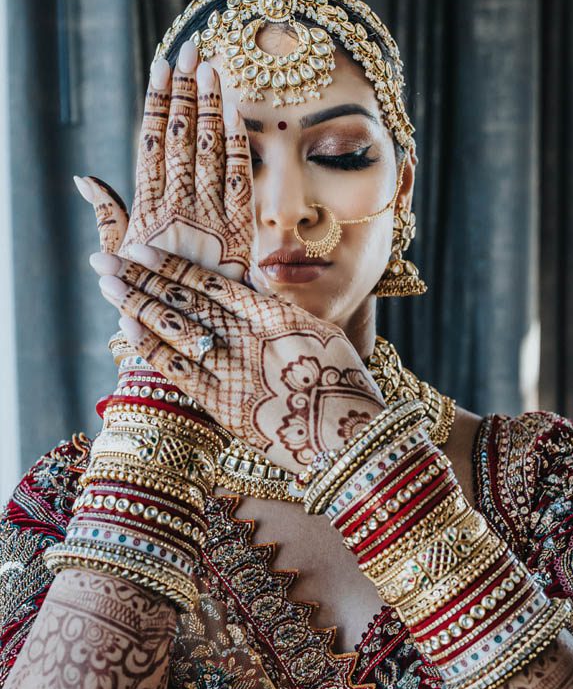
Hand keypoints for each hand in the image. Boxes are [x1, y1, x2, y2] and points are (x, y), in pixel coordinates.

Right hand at [75, 42, 255, 280]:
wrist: (189, 341)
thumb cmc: (148, 300)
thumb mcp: (119, 260)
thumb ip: (107, 216)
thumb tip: (85, 179)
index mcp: (146, 213)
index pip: (152, 145)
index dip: (158, 103)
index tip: (162, 67)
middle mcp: (178, 211)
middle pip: (182, 139)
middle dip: (187, 92)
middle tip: (192, 50)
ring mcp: (210, 220)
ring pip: (210, 153)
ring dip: (211, 108)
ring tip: (212, 68)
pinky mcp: (239, 234)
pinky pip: (238, 182)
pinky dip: (237, 147)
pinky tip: (236, 113)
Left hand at [91, 245, 384, 473]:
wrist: (351, 438)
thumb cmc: (344, 388)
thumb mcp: (320, 336)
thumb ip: (282, 314)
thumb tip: (254, 292)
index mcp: (275, 314)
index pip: (212, 283)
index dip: (173, 266)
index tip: (142, 250)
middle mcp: (249, 336)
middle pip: (184, 300)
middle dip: (141, 278)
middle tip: (104, 260)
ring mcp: (235, 369)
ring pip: (175, 329)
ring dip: (138, 305)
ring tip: (107, 284)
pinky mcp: (224, 404)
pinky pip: (179, 370)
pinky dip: (152, 348)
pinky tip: (127, 327)